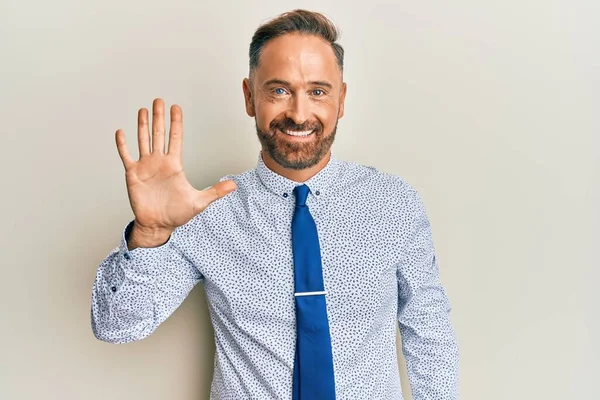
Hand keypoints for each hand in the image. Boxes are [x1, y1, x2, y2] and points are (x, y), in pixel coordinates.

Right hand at [115, 98, 236, 245]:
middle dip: (159, 117)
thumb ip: (215, 191)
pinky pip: (126, 156)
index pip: (175, 138)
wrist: (158, 225)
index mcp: (174, 165)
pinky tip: (121, 132)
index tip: (176, 107)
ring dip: (143, 125)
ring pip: (143, 140)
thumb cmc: (177, 214)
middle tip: (158, 100)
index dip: (176, 123)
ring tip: (143, 110)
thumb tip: (234, 185)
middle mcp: (159, 162)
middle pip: (159, 134)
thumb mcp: (199, 202)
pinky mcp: (133, 174)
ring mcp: (145, 167)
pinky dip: (123, 145)